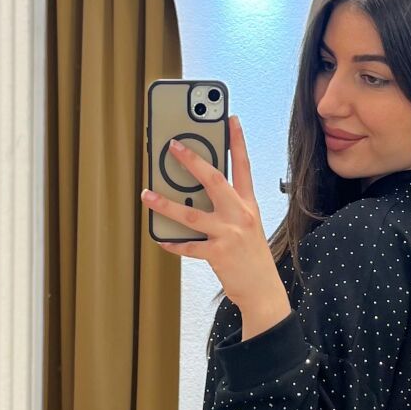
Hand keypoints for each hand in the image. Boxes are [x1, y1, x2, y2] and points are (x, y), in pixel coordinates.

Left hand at [141, 116, 282, 310]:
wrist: (263, 289)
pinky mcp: (219, 254)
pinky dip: (172, 243)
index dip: (237, 141)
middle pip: (213, 180)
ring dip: (165, 203)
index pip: (243, 166)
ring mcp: (229, 234)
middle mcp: (239, 215)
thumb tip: (195, 192)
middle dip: (191, 161)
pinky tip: (160, 238)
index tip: (230, 119)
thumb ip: (228, 206)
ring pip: (191, 214)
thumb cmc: (252, 255)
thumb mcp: (248, 224)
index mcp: (248, 204)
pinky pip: (189, 246)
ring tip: (147, 194)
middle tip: (173, 146)